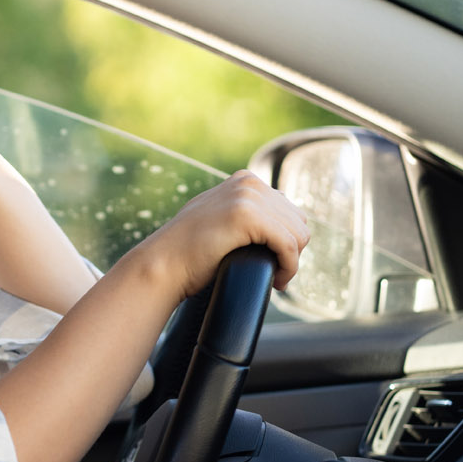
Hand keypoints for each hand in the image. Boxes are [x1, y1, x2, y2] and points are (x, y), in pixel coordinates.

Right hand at [130, 170, 309, 304]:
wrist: (163, 263)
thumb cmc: (188, 250)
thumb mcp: (217, 217)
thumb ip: (240, 208)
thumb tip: (268, 217)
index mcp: (245, 180)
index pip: (290, 211)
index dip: (286, 240)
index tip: (271, 260)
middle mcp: (248, 183)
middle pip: (298, 222)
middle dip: (291, 251)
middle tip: (273, 271)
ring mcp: (247, 196)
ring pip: (298, 235)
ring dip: (291, 262)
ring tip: (274, 277)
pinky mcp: (247, 216)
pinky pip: (289, 246)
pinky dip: (289, 268)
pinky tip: (276, 281)